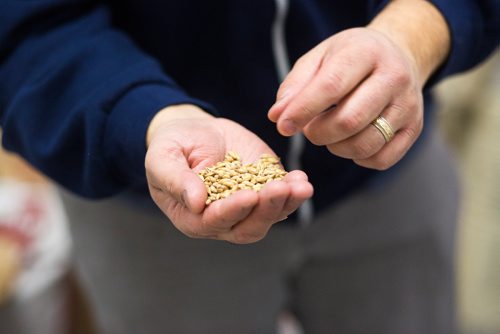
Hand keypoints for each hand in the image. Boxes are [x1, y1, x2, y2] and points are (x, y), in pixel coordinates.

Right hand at [145, 104, 312, 243]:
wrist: (194, 131)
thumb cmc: (171, 147)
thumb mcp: (162, 159)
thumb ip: (175, 180)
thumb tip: (196, 202)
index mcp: (193, 218)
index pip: (215, 222)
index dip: (233, 211)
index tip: (249, 196)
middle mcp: (223, 219)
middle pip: (248, 227)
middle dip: (266, 210)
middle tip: (280, 189)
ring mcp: (247, 206)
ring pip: (270, 216)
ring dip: (286, 203)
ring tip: (300, 185)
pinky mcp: (264, 189)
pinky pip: (282, 197)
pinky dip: (293, 190)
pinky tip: (300, 178)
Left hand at [268, 1, 449, 169]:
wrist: (399, 55)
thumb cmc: (350, 58)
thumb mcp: (320, 58)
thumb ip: (295, 85)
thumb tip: (277, 117)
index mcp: (365, 52)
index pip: (331, 86)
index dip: (302, 110)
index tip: (282, 126)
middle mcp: (394, 77)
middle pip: (349, 121)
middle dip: (318, 133)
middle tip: (310, 128)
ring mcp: (409, 105)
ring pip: (365, 144)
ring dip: (336, 147)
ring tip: (329, 132)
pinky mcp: (414, 128)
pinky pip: (381, 159)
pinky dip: (358, 158)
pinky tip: (350, 142)